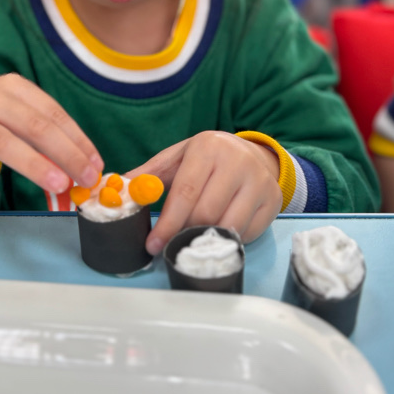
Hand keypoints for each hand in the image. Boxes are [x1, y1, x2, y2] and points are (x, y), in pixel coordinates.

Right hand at [0, 74, 102, 192]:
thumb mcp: (22, 121)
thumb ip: (50, 139)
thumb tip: (88, 168)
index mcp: (14, 86)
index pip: (53, 113)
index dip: (78, 140)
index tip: (95, 165)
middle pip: (35, 127)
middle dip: (66, 154)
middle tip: (85, 180)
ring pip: (4, 143)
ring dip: (35, 165)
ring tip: (59, 185)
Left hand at [128, 132, 281, 254]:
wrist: (254, 153)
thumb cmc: (209, 158)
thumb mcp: (179, 157)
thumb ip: (150, 174)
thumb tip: (120, 188)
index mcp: (209, 148)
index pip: (185, 192)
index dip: (168, 223)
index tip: (153, 244)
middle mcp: (238, 162)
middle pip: (207, 213)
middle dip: (184, 233)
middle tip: (170, 245)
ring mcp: (260, 183)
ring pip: (228, 226)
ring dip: (205, 239)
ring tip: (190, 241)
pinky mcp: (273, 202)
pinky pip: (247, 233)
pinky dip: (227, 240)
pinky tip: (215, 235)